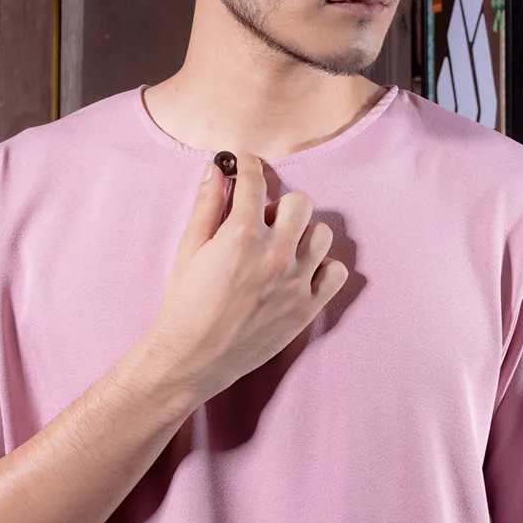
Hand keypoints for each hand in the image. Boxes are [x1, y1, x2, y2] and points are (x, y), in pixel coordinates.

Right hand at [146, 152, 347, 403]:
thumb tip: (216, 170)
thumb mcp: (189, 248)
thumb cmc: (185, 303)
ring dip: (303, 234)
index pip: (257, 181)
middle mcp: (275, 253)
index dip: (250, 165)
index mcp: (242, 234)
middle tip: (263, 220)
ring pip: (322, 234)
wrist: (192, 358)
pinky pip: (337, 272)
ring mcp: (296, 281)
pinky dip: (323, 268)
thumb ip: (207, 205)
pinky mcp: (307, 307)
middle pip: (300, 202)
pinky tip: (300, 272)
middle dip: (280, 205)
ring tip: (282, 248)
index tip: (247, 164)